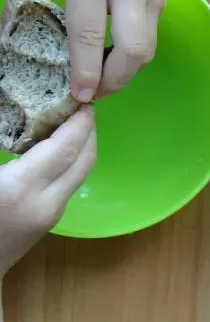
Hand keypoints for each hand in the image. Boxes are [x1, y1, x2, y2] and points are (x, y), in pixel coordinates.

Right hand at [0, 107, 95, 276]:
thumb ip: (0, 142)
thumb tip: (7, 111)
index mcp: (18, 189)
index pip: (65, 148)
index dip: (79, 122)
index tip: (82, 99)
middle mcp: (45, 203)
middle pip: (85, 160)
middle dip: (89, 130)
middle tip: (82, 104)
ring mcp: (50, 216)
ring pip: (81, 173)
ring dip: (82, 145)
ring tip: (71, 120)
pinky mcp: (48, 222)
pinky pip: (69, 184)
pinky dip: (70, 160)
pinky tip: (54, 147)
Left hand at [5, 0, 165, 100]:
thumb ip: (25, 2)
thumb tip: (11, 43)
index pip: (89, 35)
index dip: (85, 71)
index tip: (80, 95)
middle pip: (132, 51)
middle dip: (115, 81)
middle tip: (96, 93)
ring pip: (147, 50)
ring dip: (127, 72)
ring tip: (104, 78)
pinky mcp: (162, 0)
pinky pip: (151, 38)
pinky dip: (133, 54)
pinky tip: (115, 54)